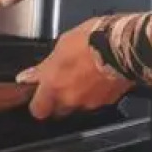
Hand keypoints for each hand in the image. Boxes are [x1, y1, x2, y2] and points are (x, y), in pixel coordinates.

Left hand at [18, 22, 134, 119]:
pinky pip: (96, 102)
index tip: (38, 94)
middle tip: (61, 85)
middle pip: (58, 112)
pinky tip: (99, 79)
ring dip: (78, 98)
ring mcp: (89, 103)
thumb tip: (29, 76)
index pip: (37, 110)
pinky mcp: (108, 102)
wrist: (122, 46)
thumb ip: (45, 66)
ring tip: (84, 78)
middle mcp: (69, 99)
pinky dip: (96, 94)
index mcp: (53, 85)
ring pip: (78, 108)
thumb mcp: (62, 45)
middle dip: (58, 102)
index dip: (38, 103)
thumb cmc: (90, 39)